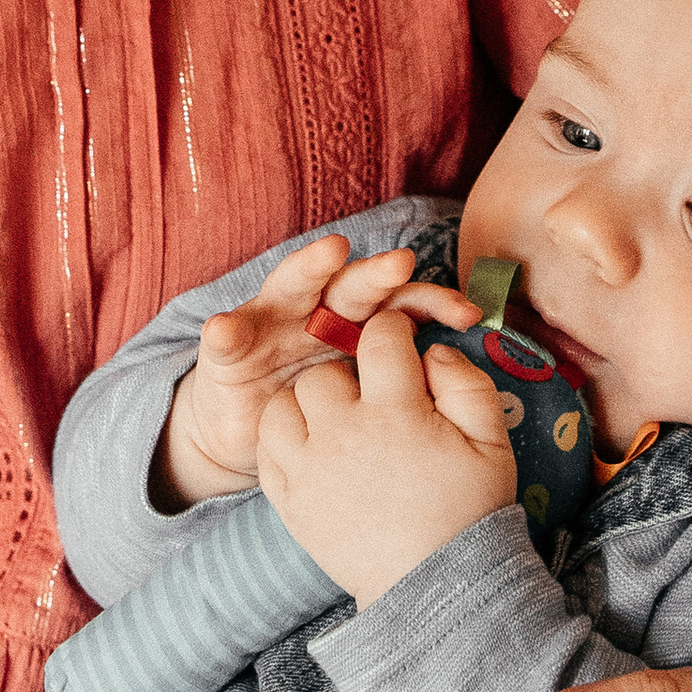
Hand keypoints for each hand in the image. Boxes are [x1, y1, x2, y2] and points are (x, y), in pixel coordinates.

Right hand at [160, 236, 471, 504]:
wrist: (247, 438)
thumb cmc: (317, 413)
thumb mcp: (361, 395)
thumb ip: (401, 376)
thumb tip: (460, 370)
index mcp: (355, 325)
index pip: (398, 305)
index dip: (431, 304)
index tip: (466, 313)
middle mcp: (316, 312)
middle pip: (350, 286)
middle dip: (377, 272)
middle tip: (402, 263)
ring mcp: (270, 324)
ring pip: (291, 287)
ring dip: (310, 267)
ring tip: (330, 253)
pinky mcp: (228, 350)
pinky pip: (226, 338)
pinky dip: (226, 332)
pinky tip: (226, 329)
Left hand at [256, 308, 515, 603]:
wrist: (436, 587)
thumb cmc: (469, 512)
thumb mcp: (491, 443)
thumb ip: (466, 384)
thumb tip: (432, 350)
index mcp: (396, 412)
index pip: (381, 339)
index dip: (393, 331)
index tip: (400, 343)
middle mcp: (343, 433)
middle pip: (324, 372)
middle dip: (348, 374)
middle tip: (370, 397)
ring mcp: (309, 469)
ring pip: (283, 405)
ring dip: (306, 404)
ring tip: (334, 422)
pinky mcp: (290, 503)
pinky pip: (267, 451)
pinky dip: (282, 441)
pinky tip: (311, 449)